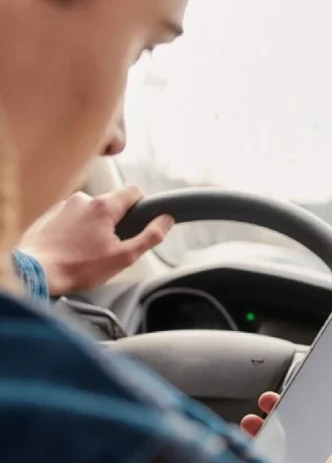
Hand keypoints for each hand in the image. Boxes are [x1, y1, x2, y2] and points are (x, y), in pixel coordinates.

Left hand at [17, 187, 172, 295]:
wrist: (34, 272)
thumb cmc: (78, 267)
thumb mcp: (124, 257)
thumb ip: (150, 236)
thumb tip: (166, 220)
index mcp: (104, 206)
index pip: (133, 191)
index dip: (141, 205)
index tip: (139, 222)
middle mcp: (83, 199)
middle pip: (111, 203)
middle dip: (115, 221)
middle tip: (110, 246)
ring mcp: (63, 205)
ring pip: (90, 211)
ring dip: (94, 226)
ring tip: (86, 251)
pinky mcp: (49, 214)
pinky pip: (71, 217)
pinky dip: (75, 229)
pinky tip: (71, 249)